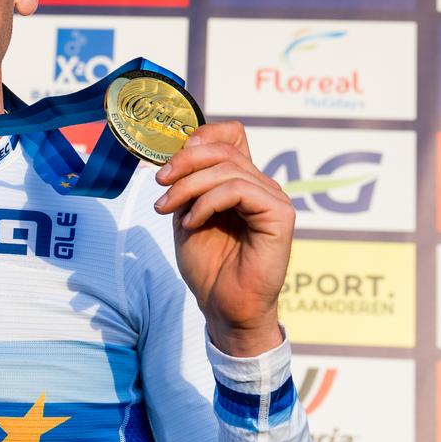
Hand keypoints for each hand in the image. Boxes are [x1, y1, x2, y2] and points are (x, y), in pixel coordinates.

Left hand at [151, 121, 291, 357]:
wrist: (224, 307)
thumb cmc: (208, 266)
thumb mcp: (186, 215)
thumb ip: (186, 185)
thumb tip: (176, 155)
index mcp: (241, 181)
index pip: (232, 134)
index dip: (203, 135)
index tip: (170, 161)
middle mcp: (261, 185)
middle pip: (223, 149)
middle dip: (184, 162)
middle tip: (159, 183)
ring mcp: (274, 198)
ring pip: (227, 168)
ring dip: (188, 186)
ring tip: (168, 209)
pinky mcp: (280, 215)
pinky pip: (239, 190)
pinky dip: (207, 202)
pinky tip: (192, 222)